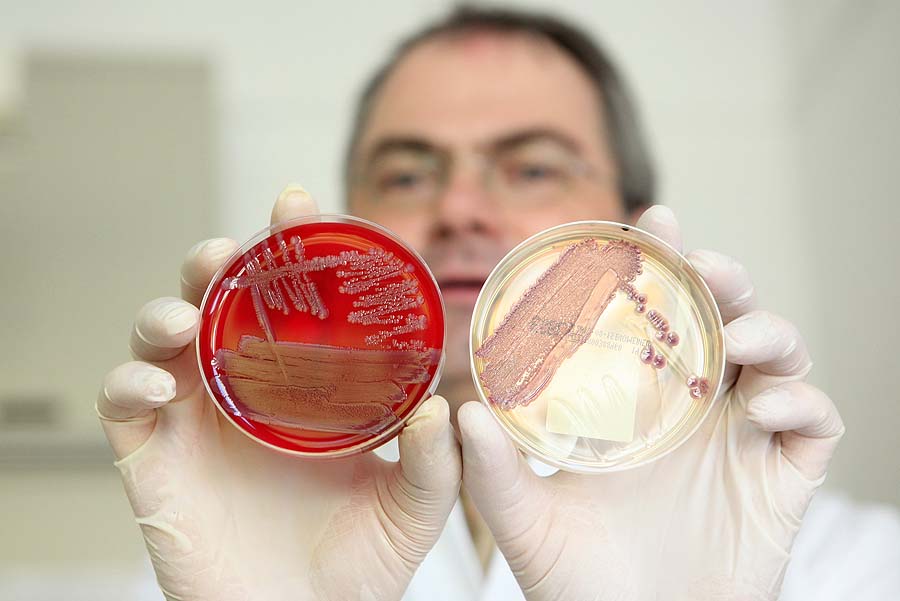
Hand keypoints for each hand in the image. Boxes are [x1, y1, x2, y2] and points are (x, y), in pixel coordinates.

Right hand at [96, 186, 460, 600]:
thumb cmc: (357, 567)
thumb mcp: (411, 509)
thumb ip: (432, 463)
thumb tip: (437, 408)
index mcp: (305, 385)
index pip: (292, 301)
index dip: (289, 248)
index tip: (299, 204)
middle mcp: (247, 389)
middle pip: (219, 300)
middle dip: (219, 260)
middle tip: (234, 247)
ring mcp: (197, 420)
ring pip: (162, 335)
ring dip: (166, 308)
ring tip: (187, 313)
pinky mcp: (154, 459)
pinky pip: (123, 403)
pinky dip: (130, 380)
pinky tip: (161, 384)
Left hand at [458, 205, 843, 600]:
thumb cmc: (581, 582)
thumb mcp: (526, 523)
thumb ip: (495, 472)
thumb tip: (458, 412)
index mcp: (635, 402)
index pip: (653, 316)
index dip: (659, 265)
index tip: (651, 222)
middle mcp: (691, 409)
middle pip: (724, 316)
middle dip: (722, 278)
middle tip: (701, 264)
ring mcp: (740, 440)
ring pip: (779, 355)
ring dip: (768, 328)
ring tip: (736, 335)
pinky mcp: (781, 479)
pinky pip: (814, 422)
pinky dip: (801, 400)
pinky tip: (761, 407)